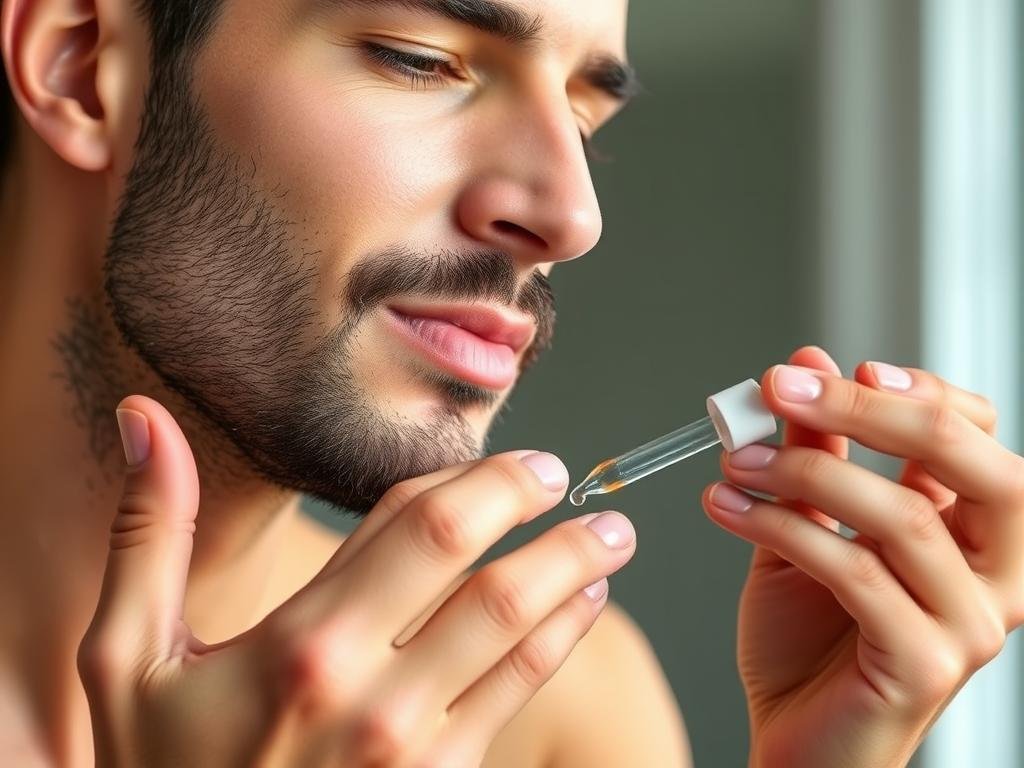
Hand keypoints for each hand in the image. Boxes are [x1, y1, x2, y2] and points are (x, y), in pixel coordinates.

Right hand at [79, 396, 635, 766]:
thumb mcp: (129, 661)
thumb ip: (151, 534)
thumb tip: (147, 417)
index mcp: (298, 641)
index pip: (411, 523)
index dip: (474, 480)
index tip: (512, 462)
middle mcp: (366, 690)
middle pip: (479, 566)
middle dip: (536, 510)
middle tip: (566, 479)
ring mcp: (414, 745)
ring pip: (516, 629)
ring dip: (572, 572)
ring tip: (609, 537)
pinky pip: (518, 695)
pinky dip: (560, 640)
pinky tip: (581, 608)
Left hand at [701, 346, 1023, 767]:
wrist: (797, 741)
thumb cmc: (808, 640)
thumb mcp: (806, 526)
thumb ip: (813, 451)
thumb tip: (805, 367)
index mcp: (974, 532)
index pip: (974, 434)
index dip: (914, 388)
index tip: (837, 366)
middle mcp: (995, 575)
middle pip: (968, 462)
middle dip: (870, 411)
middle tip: (783, 387)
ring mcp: (968, 624)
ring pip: (900, 516)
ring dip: (801, 470)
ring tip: (733, 460)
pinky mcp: (925, 665)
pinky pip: (853, 572)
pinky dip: (780, 527)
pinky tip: (724, 506)